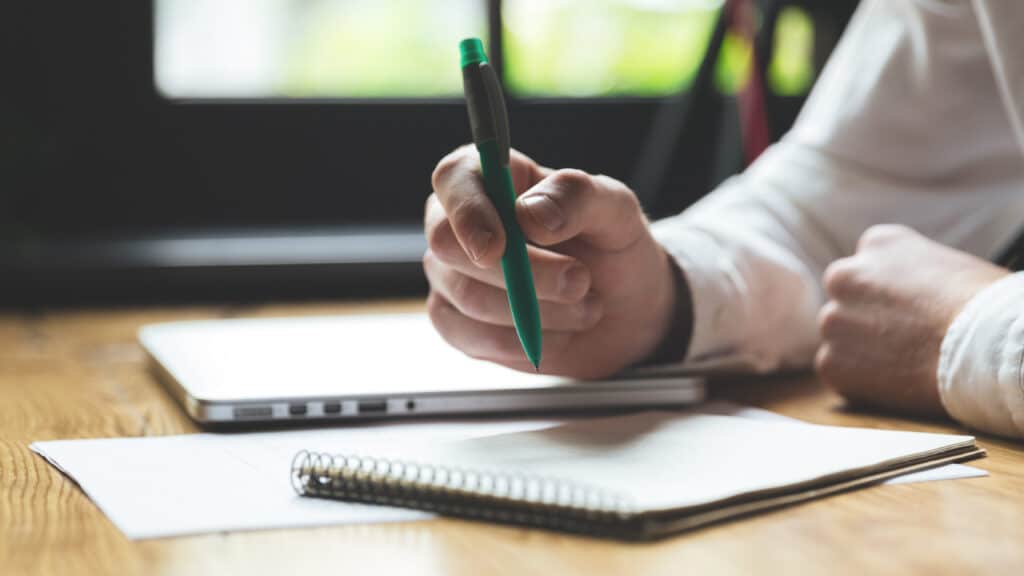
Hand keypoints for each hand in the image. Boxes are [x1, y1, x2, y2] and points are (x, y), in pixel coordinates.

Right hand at [424, 145, 677, 377]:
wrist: (624, 313)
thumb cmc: (612, 248)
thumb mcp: (616, 211)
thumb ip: (577, 197)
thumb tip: (528, 214)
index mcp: (489, 176)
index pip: (453, 178)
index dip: (468, 211)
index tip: (500, 245)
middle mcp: (457, 221)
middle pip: (449, 244)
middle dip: (522, 273)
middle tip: (580, 280)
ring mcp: (450, 274)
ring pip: (469, 297)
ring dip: (539, 309)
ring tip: (586, 304)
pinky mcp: (456, 323)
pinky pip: (473, 337)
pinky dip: (524, 340)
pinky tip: (557, 331)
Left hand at [816, 225, 1008, 415]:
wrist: (981, 349)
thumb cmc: (983, 306)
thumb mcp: (946, 263)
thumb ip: (910, 272)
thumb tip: (906, 292)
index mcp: (878, 243)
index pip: (868, 266)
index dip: (888, 293)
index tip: (907, 309)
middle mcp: (844, 276)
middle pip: (846, 299)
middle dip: (866, 317)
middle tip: (902, 337)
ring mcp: (833, 320)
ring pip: (840, 336)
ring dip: (862, 348)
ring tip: (905, 360)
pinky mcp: (831, 362)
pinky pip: (838, 370)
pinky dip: (860, 379)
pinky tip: (894, 380)